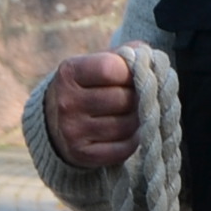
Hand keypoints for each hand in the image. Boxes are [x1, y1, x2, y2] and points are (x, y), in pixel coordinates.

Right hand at [48, 51, 140, 171]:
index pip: (111, 68)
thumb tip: (153, 59)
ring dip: (139, 119)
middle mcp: (66, 102)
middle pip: (123, 99)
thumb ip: (126, 55)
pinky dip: (134, 139)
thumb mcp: (97, 63)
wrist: (57, 121)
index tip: (136, 74)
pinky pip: (124, 148)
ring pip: (127, 124)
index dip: (132, 71)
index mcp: (69, 73)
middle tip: (139, 97)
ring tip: (135, 113)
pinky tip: (130, 131)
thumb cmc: (89, 86)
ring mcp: (72, 131)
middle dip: (139, 97)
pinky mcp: (82, 155)